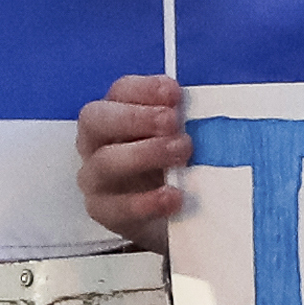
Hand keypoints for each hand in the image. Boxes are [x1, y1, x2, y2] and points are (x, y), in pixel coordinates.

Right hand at [76, 71, 189, 234]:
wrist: (176, 215)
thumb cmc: (178, 166)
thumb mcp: (186, 137)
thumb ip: (190, 121)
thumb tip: (208, 111)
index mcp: (116, 114)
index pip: (121, 91)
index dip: (145, 89)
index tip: (175, 93)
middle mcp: (97, 141)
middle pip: (96, 119)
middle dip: (136, 117)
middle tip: (172, 121)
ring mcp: (95, 177)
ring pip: (105, 161)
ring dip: (144, 154)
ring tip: (180, 154)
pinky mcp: (104, 211)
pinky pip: (117, 206)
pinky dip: (146, 201)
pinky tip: (173, 196)